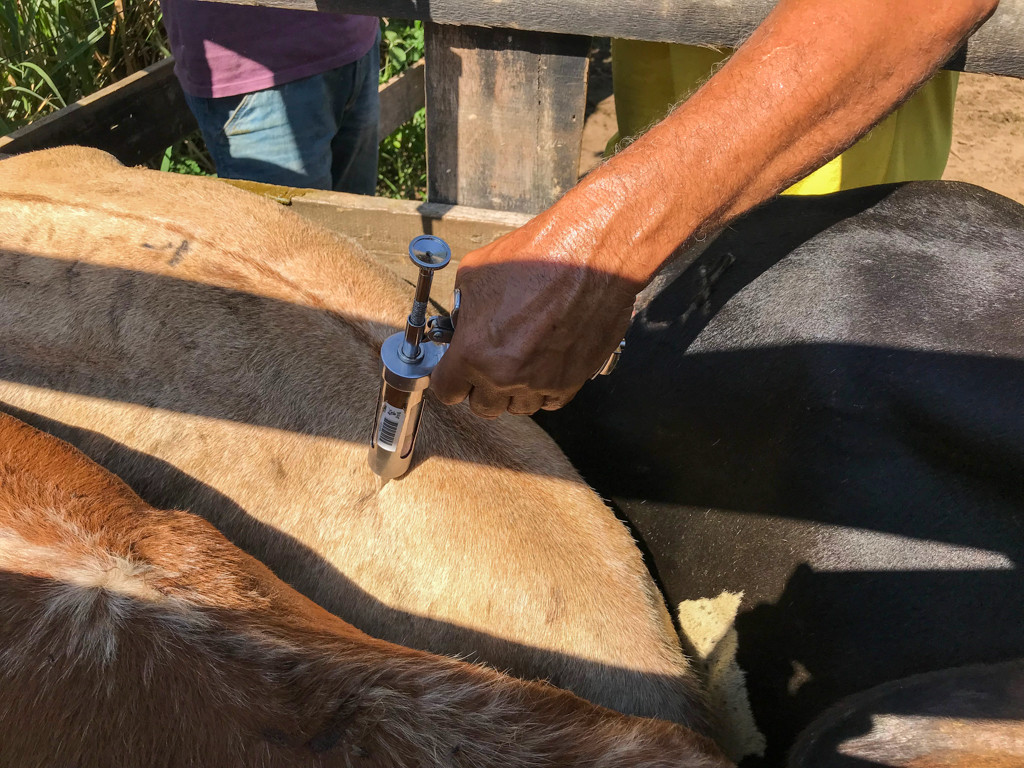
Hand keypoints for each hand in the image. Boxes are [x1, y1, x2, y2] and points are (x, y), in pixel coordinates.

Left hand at [430, 203, 640, 417]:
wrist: (591, 255)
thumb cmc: (537, 257)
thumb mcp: (476, 273)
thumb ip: (463, 310)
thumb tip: (463, 325)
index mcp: (474, 352)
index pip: (447, 391)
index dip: (450, 379)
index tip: (455, 373)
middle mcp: (506, 375)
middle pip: (483, 407)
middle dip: (481, 387)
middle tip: (489, 362)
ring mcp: (541, 382)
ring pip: (518, 407)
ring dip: (514, 390)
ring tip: (521, 359)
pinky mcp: (571, 381)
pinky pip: (549, 402)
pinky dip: (543, 389)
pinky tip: (543, 363)